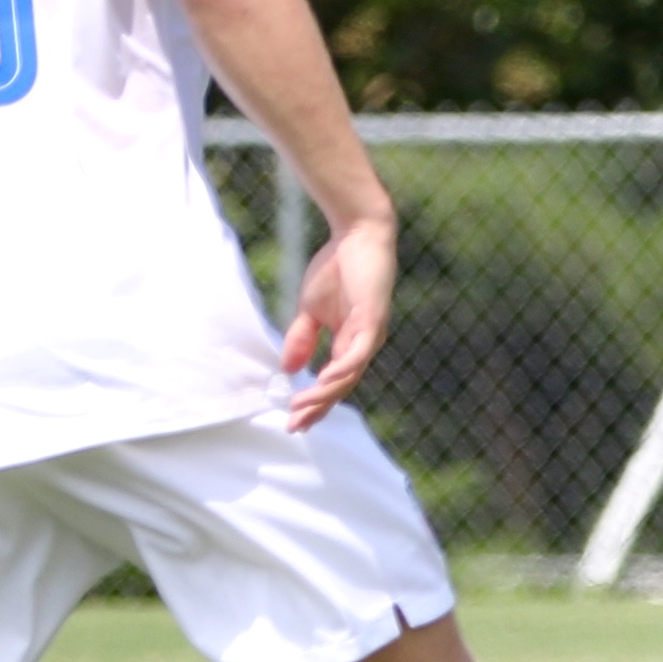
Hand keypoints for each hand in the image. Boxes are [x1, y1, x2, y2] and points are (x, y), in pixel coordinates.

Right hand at [279, 213, 398, 430]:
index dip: (314, 402)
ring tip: (300, 408)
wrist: (356, 235)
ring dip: (323, 394)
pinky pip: (357, 352)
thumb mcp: (311, 310)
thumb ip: (302, 338)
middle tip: (294, 426)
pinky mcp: (373, 319)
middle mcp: (363, 344)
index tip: (293, 421)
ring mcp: (371, 333)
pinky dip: (341, 369)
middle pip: (341, 387)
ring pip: (348, 375)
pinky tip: (322, 382)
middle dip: (317, 408)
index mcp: (349, 342)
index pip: (333, 382)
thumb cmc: (337, 268)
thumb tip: (288, 369)